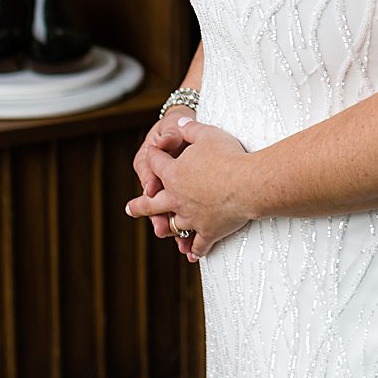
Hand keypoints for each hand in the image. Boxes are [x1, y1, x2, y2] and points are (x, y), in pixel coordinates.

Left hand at [125, 119, 251, 260]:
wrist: (248, 184)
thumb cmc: (229, 156)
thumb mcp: (207, 133)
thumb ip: (190, 128)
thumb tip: (180, 122)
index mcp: (173, 174)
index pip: (155, 163)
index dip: (153, 156)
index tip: (152, 153)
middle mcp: (176, 199)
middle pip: (152, 203)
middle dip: (140, 205)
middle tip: (130, 208)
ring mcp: (191, 218)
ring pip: (173, 225)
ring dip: (167, 228)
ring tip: (160, 231)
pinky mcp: (208, 232)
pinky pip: (198, 244)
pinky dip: (194, 249)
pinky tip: (191, 255)